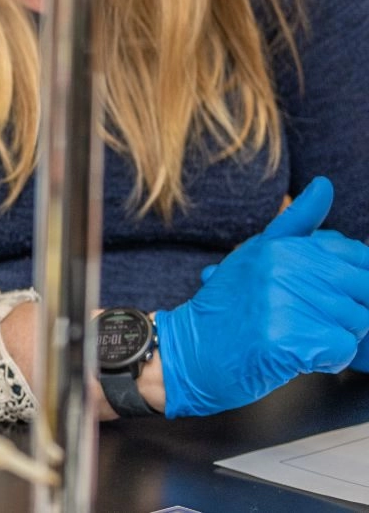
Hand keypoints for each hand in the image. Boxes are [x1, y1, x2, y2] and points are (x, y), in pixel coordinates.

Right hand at [157, 177, 368, 416]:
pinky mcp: (285, 341)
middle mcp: (281, 269)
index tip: (332, 294)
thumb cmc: (229, 306)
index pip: (356, 255)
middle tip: (314, 320)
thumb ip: (296, 223)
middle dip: (351, 312)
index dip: (358, 280)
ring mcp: (282, 304)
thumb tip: (325, 185)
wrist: (191, 351)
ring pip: (357, 322)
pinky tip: (300, 354)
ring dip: (339, 336)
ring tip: (302, 336)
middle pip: (362, 290)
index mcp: (279, 247)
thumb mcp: (257, 254)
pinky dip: (329, 359)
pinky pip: (341, 349)